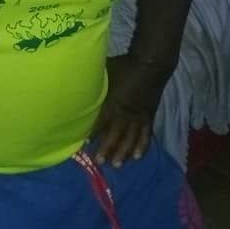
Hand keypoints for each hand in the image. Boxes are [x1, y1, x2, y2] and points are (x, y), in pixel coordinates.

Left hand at [91, 53, 166, 167]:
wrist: (150, 64)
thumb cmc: (125, 66)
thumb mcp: (106, 71)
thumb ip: (95, 82)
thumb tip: (78, 83)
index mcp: (114, 101)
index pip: (102, 121)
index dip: (94, 133)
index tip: (85, 144)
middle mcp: (126, 113)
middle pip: (116, 134)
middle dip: (107, 149)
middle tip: (99, 162)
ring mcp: (139, 117)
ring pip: (131, 138)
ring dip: (123, 152)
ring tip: (116, 164)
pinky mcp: (149, 117)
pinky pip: (146, 135)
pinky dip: (142, 146)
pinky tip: (137, 156)